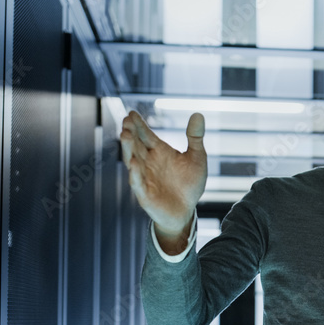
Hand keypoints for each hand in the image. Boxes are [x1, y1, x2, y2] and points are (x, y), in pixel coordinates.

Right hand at [120, 111, 207, 249]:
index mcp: (158, 151)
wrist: (187, 211)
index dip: (138, 124)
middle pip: (135, 145)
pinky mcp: (145, 194)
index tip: (132, 113)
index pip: (145, 135)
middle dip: (130, 133)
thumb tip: (198, 113)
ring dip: (128, 148)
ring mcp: (144, 178)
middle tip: (126, 121)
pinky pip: (138, 183)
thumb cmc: (189, 184)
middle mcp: (147, 162)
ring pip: (133, 160)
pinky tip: (134, 163)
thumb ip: (195, 137)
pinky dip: (136, 173)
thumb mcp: (197, 158)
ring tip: (125, 135)